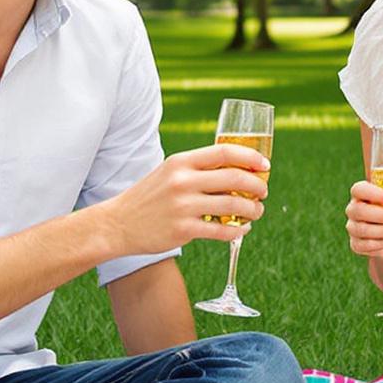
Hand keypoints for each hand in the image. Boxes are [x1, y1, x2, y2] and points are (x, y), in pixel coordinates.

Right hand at [106, 144, 268, 254]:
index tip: (264, 165)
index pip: (224, 152)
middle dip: (257, 186)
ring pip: (233, 205)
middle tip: (263, 192)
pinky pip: (221, 230)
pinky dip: (237, 230)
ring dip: (252, 210)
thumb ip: (196, 169)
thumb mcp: (169, 172)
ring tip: (256, 212)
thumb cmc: (148, 197)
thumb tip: (234, 169)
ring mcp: (183, 206)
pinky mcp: (183, 230)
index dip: (250, 158)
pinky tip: (241, 229)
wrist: (118, 223)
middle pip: (234, 178)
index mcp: (181, 161)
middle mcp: (183, 181)